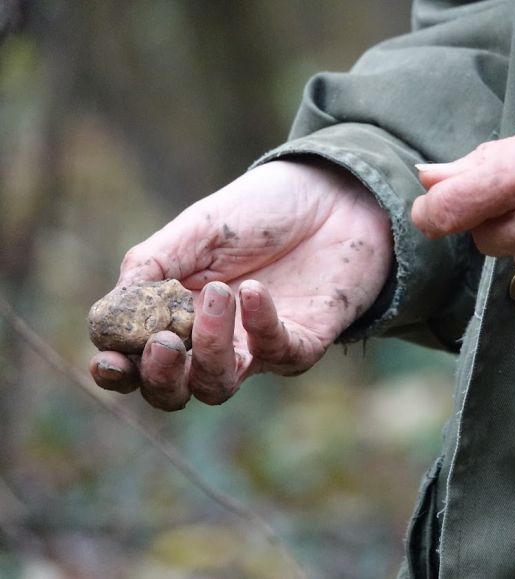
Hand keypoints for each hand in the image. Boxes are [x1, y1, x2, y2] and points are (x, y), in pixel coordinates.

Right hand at [89, 159, 391, 409]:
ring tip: (217, 293)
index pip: (136, 361)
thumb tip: (108, 313)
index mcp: (175, 314)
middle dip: (161, 378)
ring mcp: (257, 348)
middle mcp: (213, 341)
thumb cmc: (260, 212)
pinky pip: (276, 354)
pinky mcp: (302, 343)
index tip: (107, 360)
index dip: (117, 370)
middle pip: (174, 391)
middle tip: (164, 343)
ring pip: (219, 385)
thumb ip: (152, 266)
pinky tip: (254, 291)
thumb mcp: (197, 229)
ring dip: (210, 349)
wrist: (332, 195)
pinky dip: (260, 325)